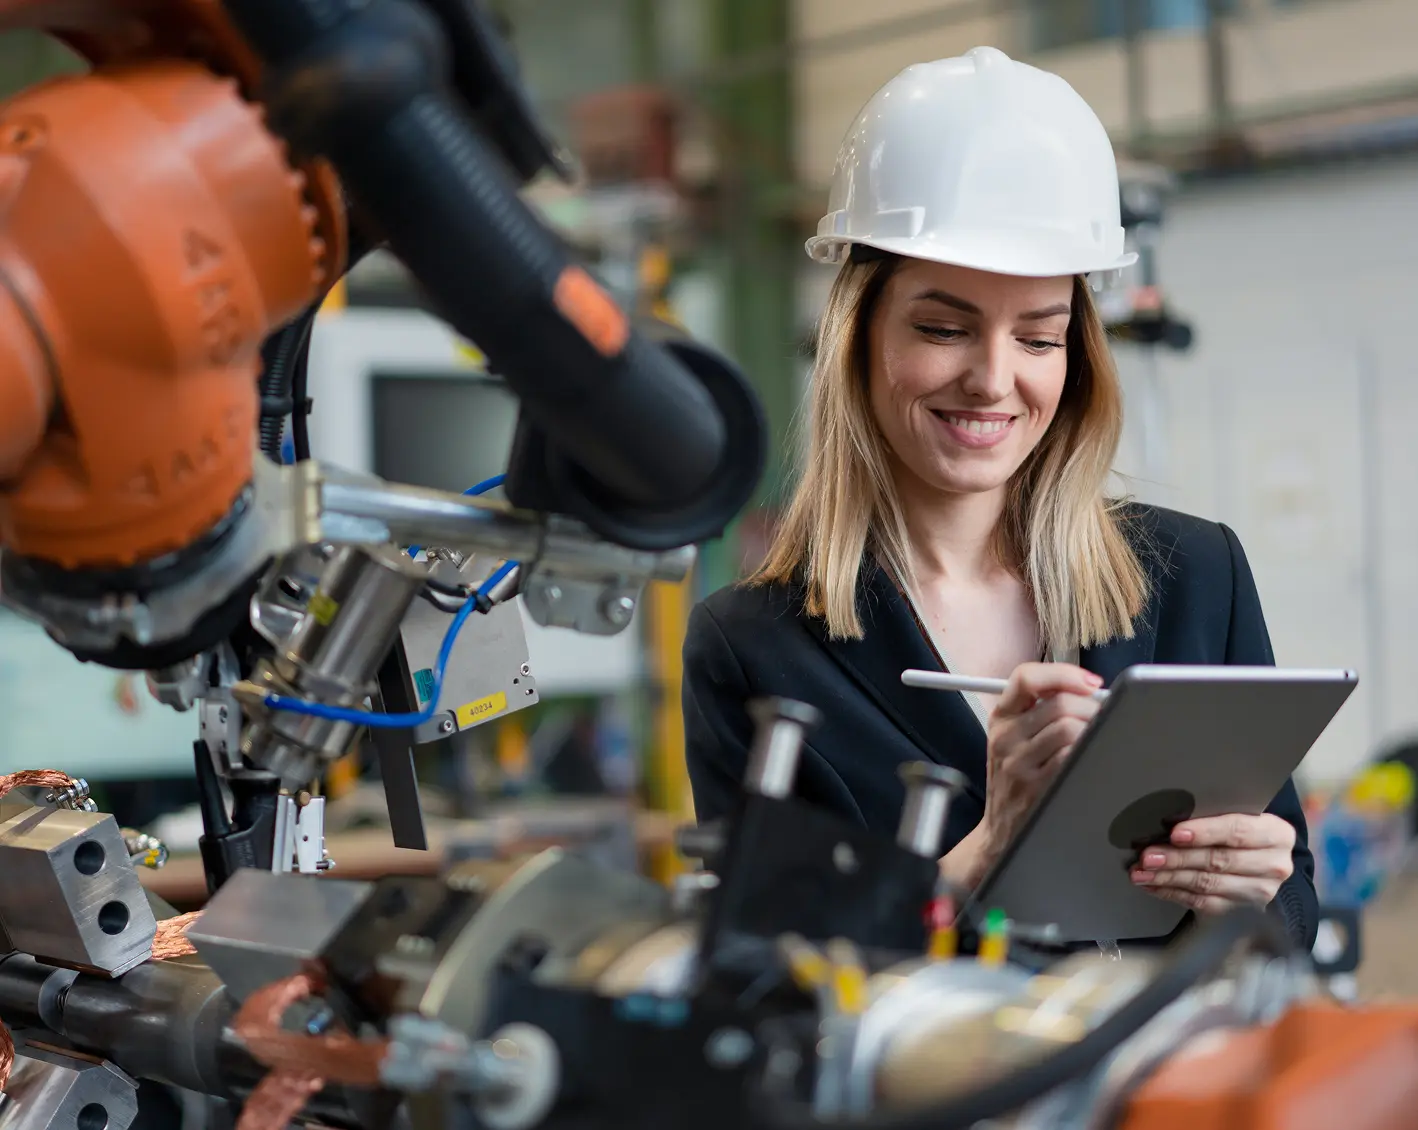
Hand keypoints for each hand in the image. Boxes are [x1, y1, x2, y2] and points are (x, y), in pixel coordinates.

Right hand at [975, 662, 1103, 870]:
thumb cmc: (1014, 780)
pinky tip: (1092, 758)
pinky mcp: (1034, 786)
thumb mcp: (1012, 739)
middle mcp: (1005, 736)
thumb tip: (1090, 691)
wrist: (999, 829)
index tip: (1091, 683)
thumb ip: (1041, 710)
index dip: (1063, 673)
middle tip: (1104, 718)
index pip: (1026, 677)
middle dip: (1092, 707)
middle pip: (1058, 703)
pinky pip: (1071, 757)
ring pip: (1068, 728)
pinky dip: (1089, 752)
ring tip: (1100, 738)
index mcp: (1001, 716)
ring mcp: (1018, 762)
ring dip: (1094, 730)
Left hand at [1130, 813, 1294, 913]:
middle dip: (1178, 858)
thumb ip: (1214, 814)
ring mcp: (1259, 892)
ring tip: (1142, 872)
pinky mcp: (1240, 910)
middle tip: (1148, 856)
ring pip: (1207, 884)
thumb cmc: (1241, 828)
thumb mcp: (1239, 814)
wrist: (1261, 857)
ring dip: (1169, 878)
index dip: (1205, 832)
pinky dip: (1173, 893)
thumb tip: (1170, 817)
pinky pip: (1202, 903)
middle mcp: (1273, 866)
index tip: (1176, 833)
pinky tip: (1153, 885)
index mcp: (1276, 835)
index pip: (1238, 831)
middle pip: (1219, 861)